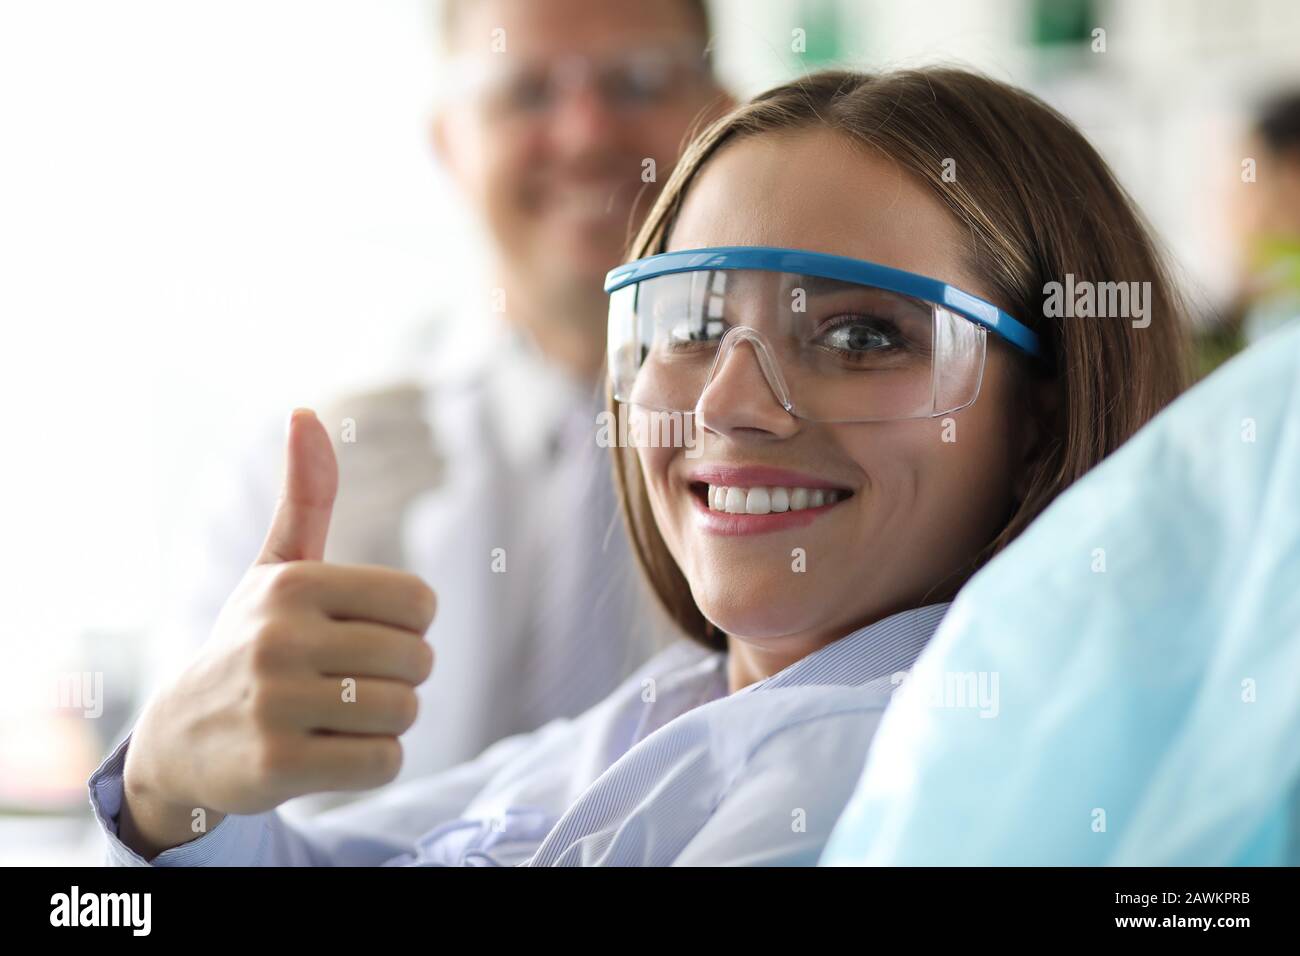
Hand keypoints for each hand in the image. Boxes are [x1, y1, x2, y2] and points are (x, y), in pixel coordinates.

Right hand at [118, 409, 435, 855]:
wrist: (177, 740)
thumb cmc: (248, 643)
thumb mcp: (274, 569)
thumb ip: (306, 497)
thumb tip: (305, 411)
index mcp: (294, 584)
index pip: (420, 604)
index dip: (406, 627)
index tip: (361, 636)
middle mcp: (279, 638)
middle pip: (418, 662)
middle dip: (398, 679)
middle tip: (346, 685)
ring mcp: (274, 704)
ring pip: (404, 714)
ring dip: (384, 724)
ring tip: (334, 718)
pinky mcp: (274, 766)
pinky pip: (382, 764)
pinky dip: (370, 764)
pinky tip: (325, 753)